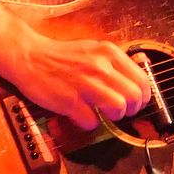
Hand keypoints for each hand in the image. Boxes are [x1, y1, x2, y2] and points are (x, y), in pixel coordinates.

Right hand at [0, 4, 150, 130]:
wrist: (30, 56)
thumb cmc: (62, 56)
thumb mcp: (94, 50)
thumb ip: (114, 63)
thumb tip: (134, 82)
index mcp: (109, 53)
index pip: (142, 79)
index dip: (143, 96)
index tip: (138, 102)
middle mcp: (100, 67)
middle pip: (135, 96)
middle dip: (132, 109)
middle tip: (123, 111)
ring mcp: (85, 84)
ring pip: (119, 108)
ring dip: (115, 116)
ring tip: (105, 114)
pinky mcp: (69, 100)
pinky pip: (92, 121)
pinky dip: (90, 123)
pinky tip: (83, 116)